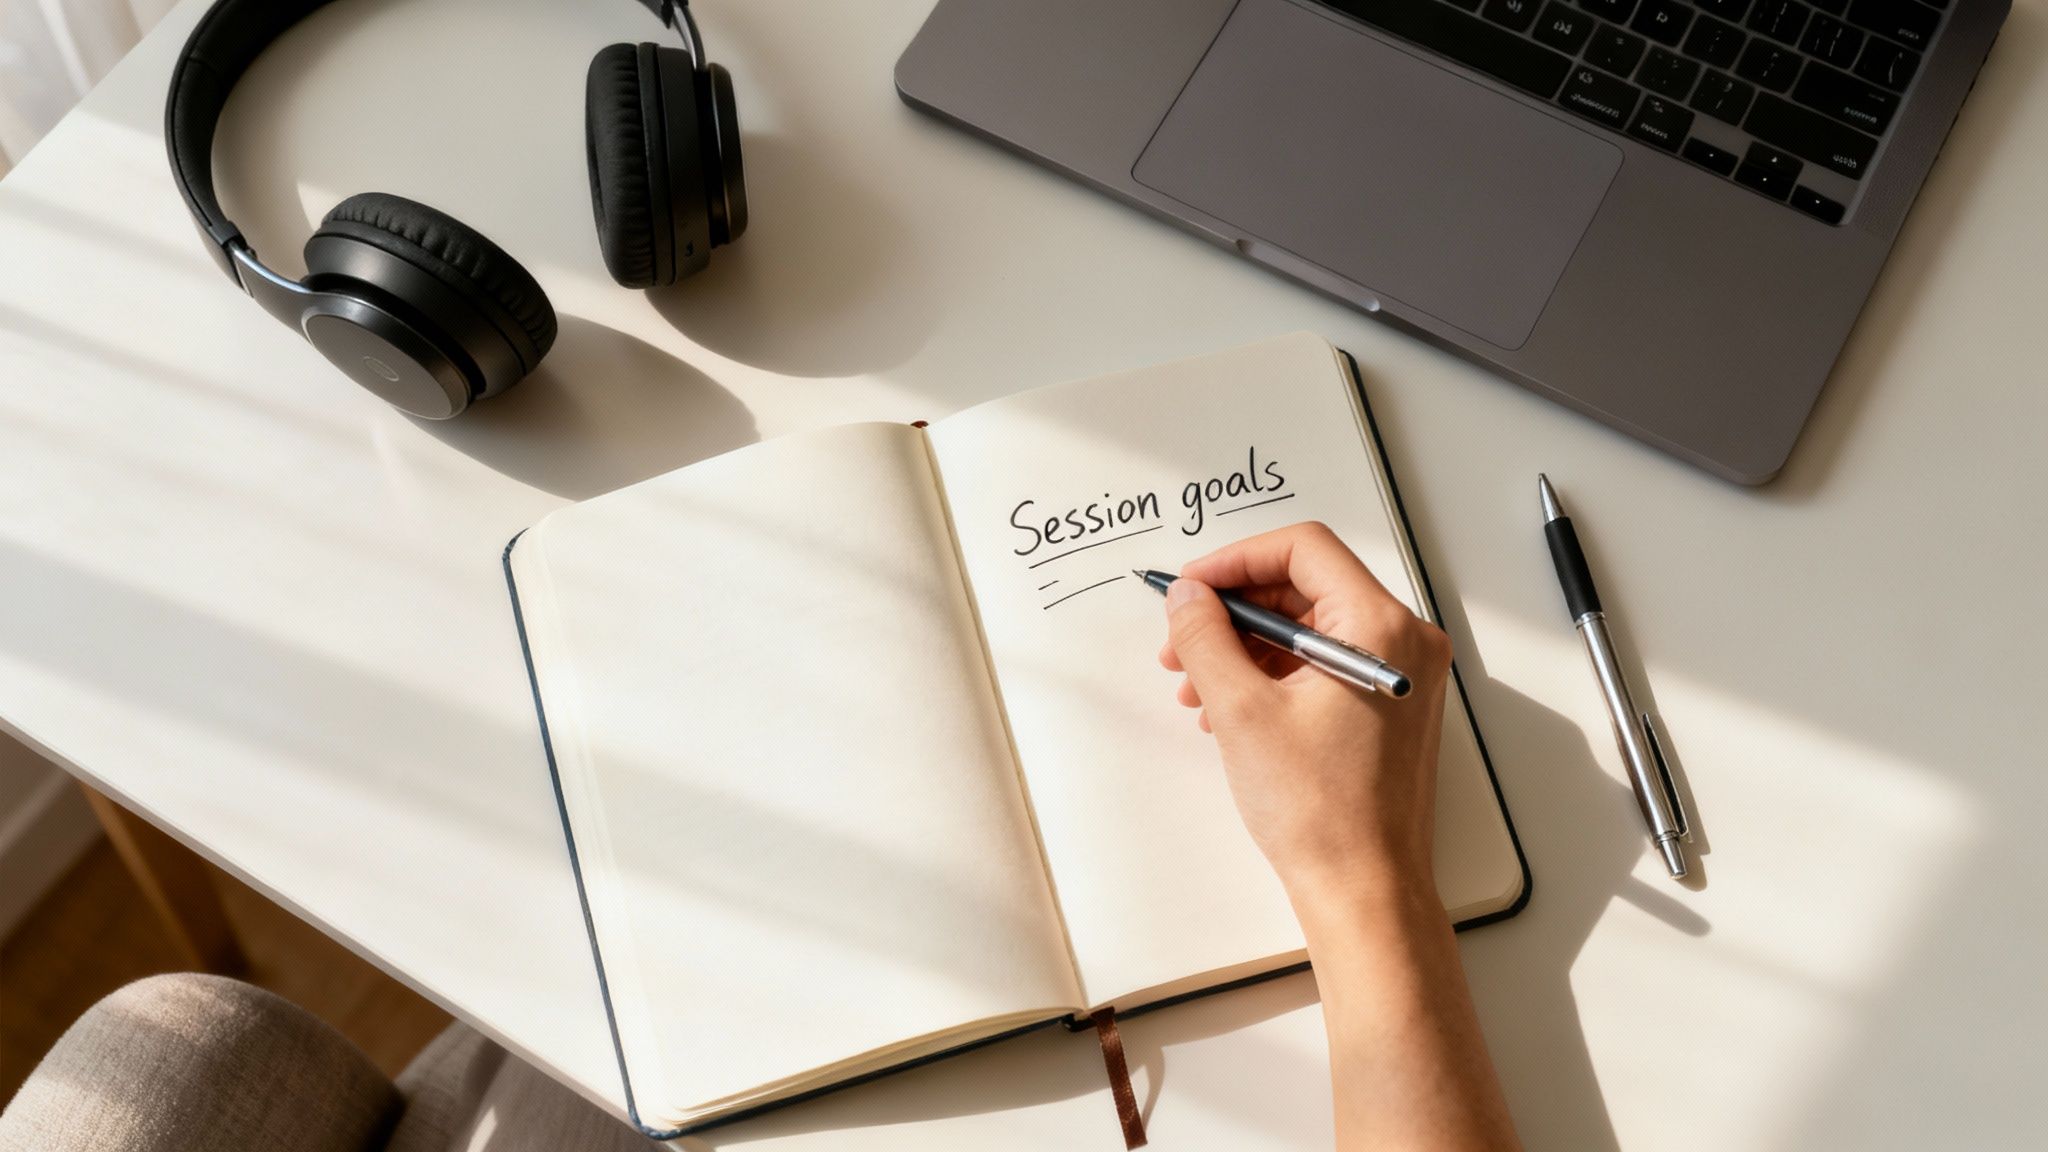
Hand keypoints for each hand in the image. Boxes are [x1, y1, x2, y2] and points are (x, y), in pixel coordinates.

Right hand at [1157, 522, 1453, 904]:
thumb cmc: (1322, 813)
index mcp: (1381, 628)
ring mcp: (1401, 676)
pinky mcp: (1389, 706)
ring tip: (1196, 687)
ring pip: (1309, 628)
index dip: (1235, 561)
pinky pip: (1322, 664)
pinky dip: (1272, 675)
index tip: (1191, 587)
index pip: (1303, 548)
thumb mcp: (1241, 711)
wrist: (1363, 888)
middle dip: (1234, 611)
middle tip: (1182, 638)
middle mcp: (1404, 642)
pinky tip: (1228, 709)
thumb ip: (1206, 637)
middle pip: (1305, 587)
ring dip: (1245, 647)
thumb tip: (1186, 597)